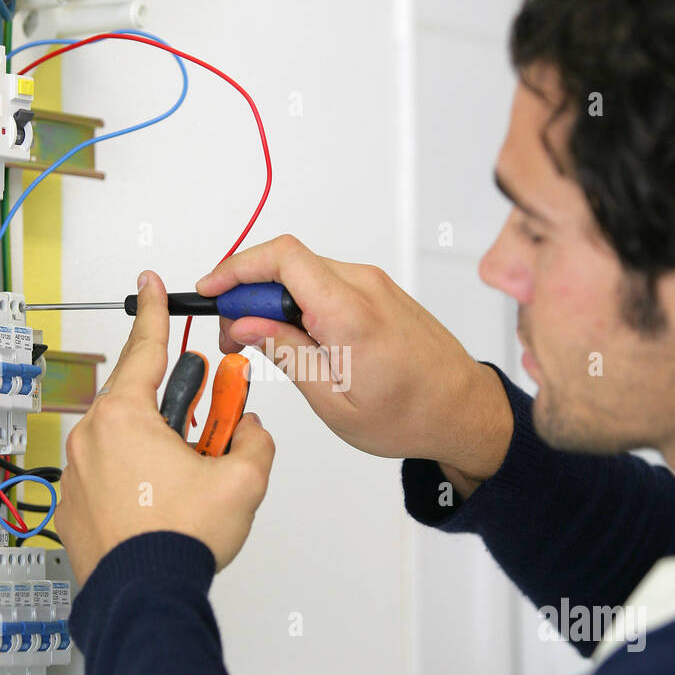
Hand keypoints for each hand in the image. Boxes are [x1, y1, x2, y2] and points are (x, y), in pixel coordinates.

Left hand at [54, 270, 275, 587]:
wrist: (144, 597)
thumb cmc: (181, 539)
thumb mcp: (244, 479)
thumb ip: (254, 440)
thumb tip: (246, 431)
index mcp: (124, 416)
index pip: (144, 348)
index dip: (153, 311)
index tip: (148, 284)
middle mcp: (91, 438)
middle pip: (145, 404)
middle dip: (181, 415)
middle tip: (211, 435)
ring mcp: (76, 475)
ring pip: (129, 444)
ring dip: (161, 454)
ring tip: (190, 488)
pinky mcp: (74, 508)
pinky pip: (111, 478)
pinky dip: (138, 485)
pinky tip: (163, 511)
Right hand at [196, 234, 511, 485]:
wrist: (463, 411)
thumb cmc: (410, 415)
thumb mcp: (333, 400)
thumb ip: (286, 353)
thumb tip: (246, 324)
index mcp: (351, 312)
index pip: (281, 258)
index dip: (236, 268)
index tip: (211, 292)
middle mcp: (364, 286)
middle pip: (287, 264)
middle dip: (248, 293)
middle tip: (233, 336)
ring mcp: (375, 285)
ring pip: (305, 272)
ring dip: (273, 299)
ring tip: (262, 342)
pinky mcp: (379, 291)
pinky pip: (327, 282)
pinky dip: (300, 300)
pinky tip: (294, 336)